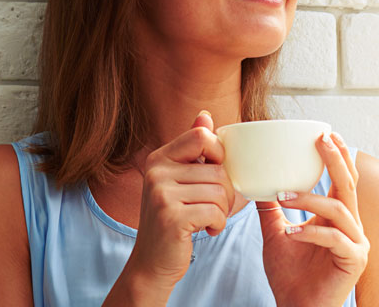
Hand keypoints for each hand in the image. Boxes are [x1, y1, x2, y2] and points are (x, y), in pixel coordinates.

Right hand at [121, 111, 237, 288]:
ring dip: (223, 211)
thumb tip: (205, 116)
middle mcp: (156, 172)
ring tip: (209, 220)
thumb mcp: (179, 181)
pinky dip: (218, 224)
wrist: (152, 262)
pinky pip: (215, 212)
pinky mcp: (171, 217)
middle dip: (226, 193)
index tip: (215, 176)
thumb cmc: (173, 220)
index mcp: (159, 158)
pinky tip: (206, 230)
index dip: (219, 155)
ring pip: (220, 192)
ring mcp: (161, 194)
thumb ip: (192, 150)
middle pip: (218, 169)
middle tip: (214, 208)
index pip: (202, 137)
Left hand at [258, 132, 368, 305]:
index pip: (342, 180)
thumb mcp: (275, 235)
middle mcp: (351, 227)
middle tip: (320, 139)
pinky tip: (290, 232)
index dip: (338, 156)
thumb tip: (255, 183)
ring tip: (282, 195)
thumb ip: (271, 211)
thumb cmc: (290, 276)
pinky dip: (310, 232)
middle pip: (348, 186)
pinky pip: (334, 239)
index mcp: (337, 218)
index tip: (325, 134)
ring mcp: (356, 244)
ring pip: (338, 210)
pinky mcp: (353, 261)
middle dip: (336, 160)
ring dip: (309, 199)